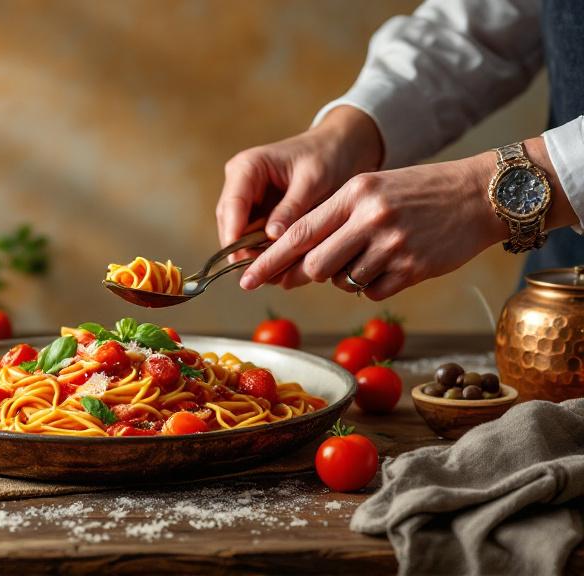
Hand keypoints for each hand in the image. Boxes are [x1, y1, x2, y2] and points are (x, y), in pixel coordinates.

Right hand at [216, 106, 382, 278]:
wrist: (342, 148)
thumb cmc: (328, 156)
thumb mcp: (312, 181)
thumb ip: (291, 209)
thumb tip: (271, 237)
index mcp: (246, 168)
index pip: (231, 207)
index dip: (234, 236)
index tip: (243, 260)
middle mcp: (240, 185)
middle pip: (231, 226)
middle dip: (246, 251)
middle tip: (265, 275)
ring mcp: (248, 201)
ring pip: (242, 237)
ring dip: (257, 256)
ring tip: (278, 276)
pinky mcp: (260, 214)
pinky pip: (257, 239)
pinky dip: (269, 253)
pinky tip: (286, 267)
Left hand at [240, 138, 574, 299]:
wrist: (478, 195)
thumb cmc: (417, 193)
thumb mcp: (371, 189)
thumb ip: (333, 220)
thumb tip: (294, 262)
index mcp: (353, 193)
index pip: (297, 233)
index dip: (267, 260)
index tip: (244, 279)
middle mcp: (370, 217)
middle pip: (315, 265)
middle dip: (310, 274)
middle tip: (319, 270)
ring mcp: (393, 244)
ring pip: (343, 282)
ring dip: (347, 278)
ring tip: (371, 256)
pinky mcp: (414, 268)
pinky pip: (372, 292)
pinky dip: (373, 286)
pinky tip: (392, 265)